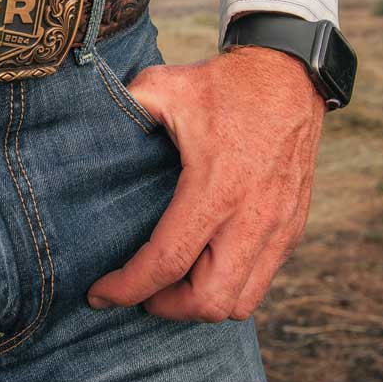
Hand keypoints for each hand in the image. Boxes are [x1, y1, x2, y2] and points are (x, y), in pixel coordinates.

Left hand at [87, 45, 324, 320]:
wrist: (290, 74)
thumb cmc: (225, 84)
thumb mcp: (165, 86)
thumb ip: (125, 109)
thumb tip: (89, 128)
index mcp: (215, 187)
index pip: (168, 262)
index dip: (128, 288)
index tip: (100, 294)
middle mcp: (252, 216)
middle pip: (208, 301)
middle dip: (167, 306)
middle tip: (142, 291)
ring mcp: (279, 226)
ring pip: (240, 303)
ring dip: (201, 303)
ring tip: (174, 281)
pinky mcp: (294, 227)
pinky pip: (262, 281)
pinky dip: (230, 286)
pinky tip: (207, 263)